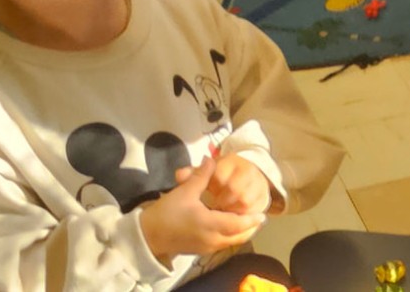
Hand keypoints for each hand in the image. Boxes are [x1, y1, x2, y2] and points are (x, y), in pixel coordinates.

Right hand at [140, 158, 265, 261]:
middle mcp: (211, 239)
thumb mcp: (184, 191)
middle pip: (239, 236)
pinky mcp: (201, 250)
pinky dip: (231, 236)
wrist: (147, 236)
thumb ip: (201, 176)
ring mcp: (207, 247)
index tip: (262, 213)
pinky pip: (223, 244)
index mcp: (209, 224)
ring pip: (231, 242)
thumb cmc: (166, 213)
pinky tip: (230, 226)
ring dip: (241, 232)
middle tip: (258, 217)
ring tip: (247, 220)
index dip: (251, 219)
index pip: (238, 224)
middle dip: (250, 227)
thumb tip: (211, 159)